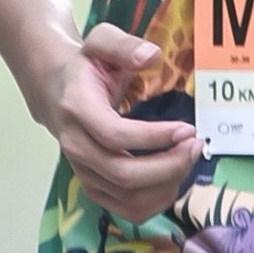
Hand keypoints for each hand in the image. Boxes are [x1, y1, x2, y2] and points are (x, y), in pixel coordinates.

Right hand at [36, 22, 200, 218]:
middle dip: (169, 165)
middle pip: (124, 174)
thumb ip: (125, 46)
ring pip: (129, 197)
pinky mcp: (93, 187)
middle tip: (196, 146)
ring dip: (167, 184)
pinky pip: (128, 210)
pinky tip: (174, 179)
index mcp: (77, 109)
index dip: (155, 137)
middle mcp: (75, 146)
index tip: (188, 129)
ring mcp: (83, 171)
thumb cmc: (86, 67)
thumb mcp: (101, 42)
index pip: (115, 135)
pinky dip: (157, 201)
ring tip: (188, 159)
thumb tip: (152, 56)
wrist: (56, 92)